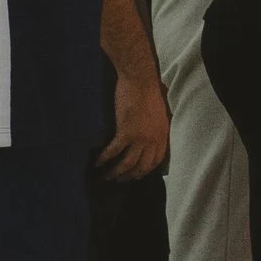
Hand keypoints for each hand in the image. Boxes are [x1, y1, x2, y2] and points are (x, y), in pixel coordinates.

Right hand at [97, 64, 170, 178]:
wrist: (140, 80)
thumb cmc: (149, 92)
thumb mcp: (160, 113)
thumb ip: (157, 127)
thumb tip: (151, 135)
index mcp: (162, 134)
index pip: (156, 160)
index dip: (146, 170)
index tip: (137, 175)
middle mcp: (153, 139)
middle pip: (142, 166)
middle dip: (130, 176)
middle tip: (120, 180)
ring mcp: (140, 138)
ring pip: (127, 164)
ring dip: (116, 173)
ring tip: (106, 177)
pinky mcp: (125, 132)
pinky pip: (114, 151)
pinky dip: (104, 159)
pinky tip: (98, 162)